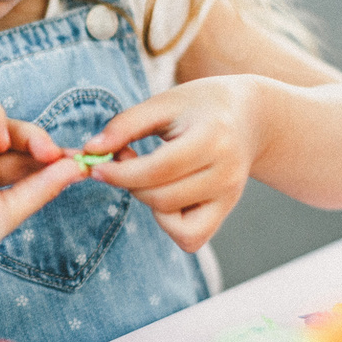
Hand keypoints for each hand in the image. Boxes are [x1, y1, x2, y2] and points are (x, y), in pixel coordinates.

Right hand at [0, 86, 85, 290]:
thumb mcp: (13, 208)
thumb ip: (42, 185)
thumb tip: (77, 166)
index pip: (16, 140)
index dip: (43, 145)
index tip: (75, 160)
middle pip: (2, 116)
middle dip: (33, 133)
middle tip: (52, 155)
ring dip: (1, 123)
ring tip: (4, 156)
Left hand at [80, 76, 261, 251]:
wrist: (251, 117)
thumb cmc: (200, 106)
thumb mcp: (164, 103)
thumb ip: (125, 125)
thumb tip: (90, 151)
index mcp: (213, 138)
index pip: (159, 169)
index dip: (121, 173)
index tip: (97, 166)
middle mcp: (227, 173)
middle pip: (162, 198)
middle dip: (130, 184)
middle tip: (124, 160)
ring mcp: (230, 197)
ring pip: (172, 221)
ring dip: (148, 201)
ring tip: (150, 175)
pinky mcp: (226, 212)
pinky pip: (191, 238)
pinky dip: (170, 223)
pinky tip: (167, 194)